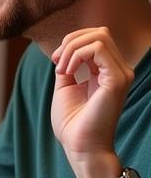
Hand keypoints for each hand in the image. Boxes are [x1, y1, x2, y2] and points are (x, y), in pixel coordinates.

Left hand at [50, 27, 132, 177]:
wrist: (80, 145)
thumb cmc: (72, 123)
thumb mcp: (66, 87)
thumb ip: (68, 67)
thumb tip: (64, 51)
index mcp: (107, 71)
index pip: (96, 38)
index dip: (71, 43)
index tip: (56, 61)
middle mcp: (118, 70)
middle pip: (100, 32)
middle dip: (71, 41)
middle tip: (57, 62)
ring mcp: (121, 74)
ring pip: (100, 36)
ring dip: (72, 48)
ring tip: (62, 68)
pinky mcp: (117, 80)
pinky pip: (98, 48)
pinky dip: (77, 55)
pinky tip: (67, 72)